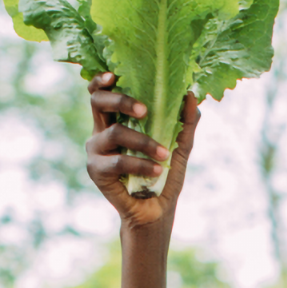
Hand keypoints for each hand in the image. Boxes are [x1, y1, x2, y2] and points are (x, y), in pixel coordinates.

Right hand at [85, 74, 195, 231]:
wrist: (156, 212)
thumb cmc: (164, 176)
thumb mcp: (180, 146)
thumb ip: (185, 122)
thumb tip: (190, 94)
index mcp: (115, 120)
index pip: (100, 92)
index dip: (102, 80)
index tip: (114, 74)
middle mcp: (100, 131)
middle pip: (98, 101)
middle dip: (121, 100)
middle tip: (144, 110)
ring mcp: (96, 151)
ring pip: (114, 132)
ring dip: (143, 142)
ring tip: (164, 154)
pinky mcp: (96, 171)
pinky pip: (118, 161)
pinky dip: (140, 164)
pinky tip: (156, 171)